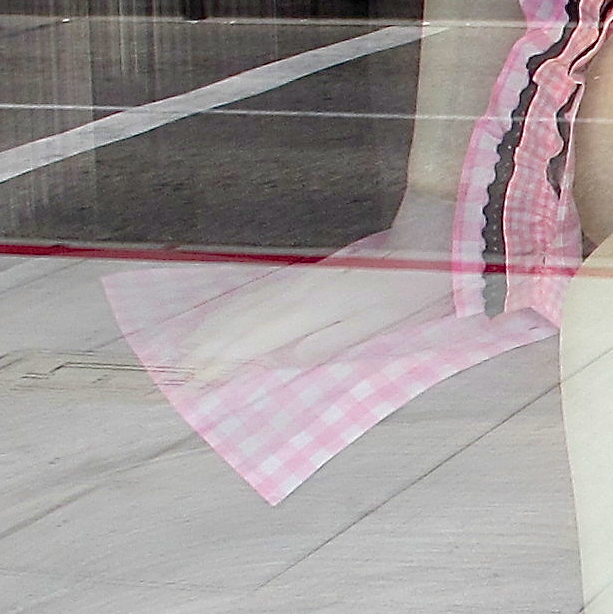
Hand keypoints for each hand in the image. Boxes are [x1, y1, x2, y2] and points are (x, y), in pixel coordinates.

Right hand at [169, 204, 467, 387]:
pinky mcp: (313, 272)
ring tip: (191, 347)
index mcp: (314, 308)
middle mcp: (301, 291)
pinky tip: (228, 315)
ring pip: (250, 305)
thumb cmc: (412, 286)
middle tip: (182, 371)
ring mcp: (304, 278)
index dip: (223, 360)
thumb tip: (278, 360)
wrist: (430, 234)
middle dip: (211, 347)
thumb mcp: (377, 326)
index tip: (196, 379)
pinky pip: (265, 293)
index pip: (256, 339)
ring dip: (218, 327)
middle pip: (245, 321)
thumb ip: (326, 343)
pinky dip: (240, 307)